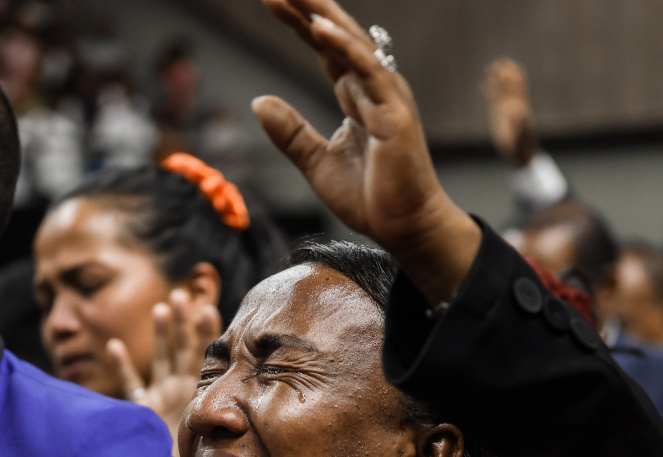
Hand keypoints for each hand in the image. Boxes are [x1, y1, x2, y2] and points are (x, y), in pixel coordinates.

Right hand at [107, 299, 220, 443]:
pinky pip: (131, 385)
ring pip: (160, 360)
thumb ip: (223, 428)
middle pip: (183, 350)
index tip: (209, 310)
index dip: (206, 335)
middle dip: (182, 323)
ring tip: (162, 307)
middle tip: (182, 295)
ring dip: (160, 334)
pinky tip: (115, 346)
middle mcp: (183, 391)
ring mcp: (163, 397)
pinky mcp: (144, 409)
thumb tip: (246, 409)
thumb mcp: (217, 442)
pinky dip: (122, 367)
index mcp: (202, 394)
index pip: (205, 358)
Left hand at [253, 0, 479, 304]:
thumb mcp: (317, 162)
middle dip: (307, 6)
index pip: (325, 48)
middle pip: (337, 35)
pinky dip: (343, 47)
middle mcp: (374, 86)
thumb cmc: (372, 198)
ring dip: (321, 14)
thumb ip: (290, 132)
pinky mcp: (394, 113)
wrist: (404, 228)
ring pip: (351, 42)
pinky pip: (366, 70)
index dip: (299, 23)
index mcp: (357, 95)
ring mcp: (386, 96)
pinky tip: (318, 27)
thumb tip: (258, 101)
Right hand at [485, 59, 539, 165]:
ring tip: (493, 67)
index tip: (505, 68)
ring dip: (498, 79)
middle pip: (509, 86)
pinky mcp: (499, 114)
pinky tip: (484, 84)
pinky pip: (494, 98)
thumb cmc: (518, 146)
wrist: (521, 152)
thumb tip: (516, 111)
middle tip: (498, 63)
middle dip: (504, 74)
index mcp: (517, 108)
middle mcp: (513, 106)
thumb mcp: (517, 135)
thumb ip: (517, 124)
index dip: (509, 79)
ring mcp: (506, 109)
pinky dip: (490, 91)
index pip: (513, 90)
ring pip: (502, 90)